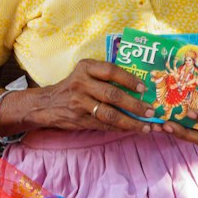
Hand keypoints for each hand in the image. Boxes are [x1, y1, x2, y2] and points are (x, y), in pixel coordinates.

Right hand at [25, 58, 158, 134]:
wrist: (47, 104)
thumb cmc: (73, 86)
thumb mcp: (84, 73)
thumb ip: (105, 76)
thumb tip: (138, 88)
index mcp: (85, 68)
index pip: (111, 71)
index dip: (129, 79)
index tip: (144, 88)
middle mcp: (81, 84)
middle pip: (113, 94)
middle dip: (135, 105)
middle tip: (151, 111)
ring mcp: (79, 103)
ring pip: (110, 114)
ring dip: (131, 121)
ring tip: (146, 126)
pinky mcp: (79, 119)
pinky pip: (104, 125)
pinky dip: (120, 128)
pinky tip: (132, 130)